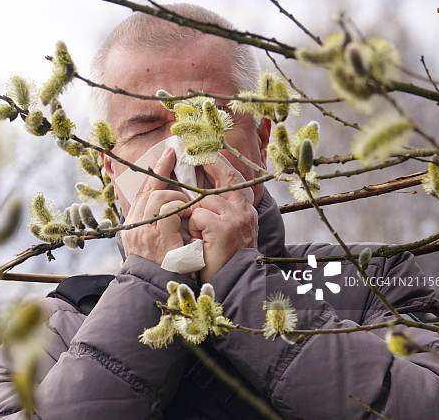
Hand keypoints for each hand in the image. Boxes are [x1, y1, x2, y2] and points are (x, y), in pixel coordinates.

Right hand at [120, 148, 190, 265]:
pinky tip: (188, 215)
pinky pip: (168, 210)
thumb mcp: (154, 244)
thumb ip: (158, 225)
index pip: (143, 193)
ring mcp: (145, 230)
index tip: (164, 157)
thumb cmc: (162, 269)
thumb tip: (168, 207)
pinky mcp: (159, 236)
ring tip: (187, 206)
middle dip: (160, 169)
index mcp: (134, 225)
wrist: (156, 290)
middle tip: (172, 154)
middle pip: (148, 190)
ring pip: (158, 197)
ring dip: (176, 197)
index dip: (153, 174)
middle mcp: (136, 225)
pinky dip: (180, 208)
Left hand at [188, 155, 257, 283]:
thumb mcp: (226, 230)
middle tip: (194, 156)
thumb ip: (220, 211)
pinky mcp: (224, 229)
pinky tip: (199, 241)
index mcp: (245, 210)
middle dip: (209, 165)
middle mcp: (244, 211)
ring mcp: (235, 219)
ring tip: (198, 233)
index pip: (234, 178)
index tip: (207, 153)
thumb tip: (202, 191)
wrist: (231, 284)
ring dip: (193, 215)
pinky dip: (193, 227)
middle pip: (224, 179)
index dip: (219, 164)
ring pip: (204, 201)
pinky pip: (198, 216)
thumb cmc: (223, 259)